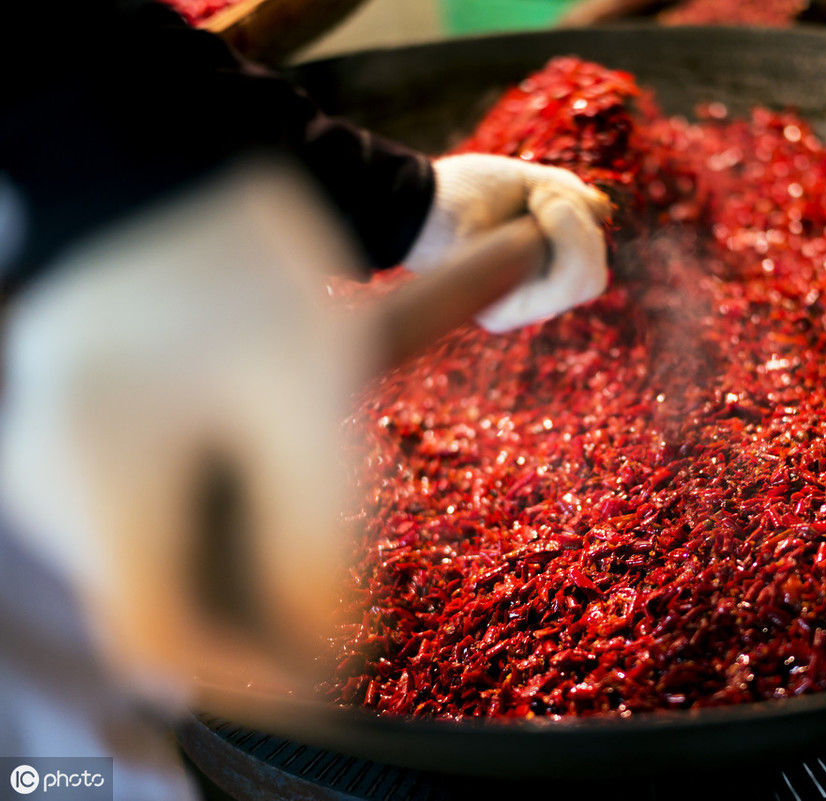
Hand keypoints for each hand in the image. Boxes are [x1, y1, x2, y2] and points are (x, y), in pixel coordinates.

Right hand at [0, 162, 364, 700]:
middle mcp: (48, 481)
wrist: (164, 162)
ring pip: (156, 566)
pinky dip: (216, 525)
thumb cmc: (242, 261)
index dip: (257, 673)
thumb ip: (318, 532)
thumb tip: (332, 643)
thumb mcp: (310, 398)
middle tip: (343, 584)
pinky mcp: (69, 447)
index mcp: (99, 469)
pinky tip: (265, 473)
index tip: (337, 661)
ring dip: (245, 567)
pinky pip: (144, 521)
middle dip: (263, 618)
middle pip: (163, 605)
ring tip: (308, 503)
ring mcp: (48, 465)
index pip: (164, 639)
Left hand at [404, 153, 610, 331]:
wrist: (419, 198)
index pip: (590, 270)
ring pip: (585, 282)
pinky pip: (564, 284)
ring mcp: (518, 312)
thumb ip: (571, 200)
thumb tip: (602, 214)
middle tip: (542, 197)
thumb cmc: (466, 190)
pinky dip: (561, 234)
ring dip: (572, 228)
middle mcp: (531, 300)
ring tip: (535, 203)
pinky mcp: (504, 317)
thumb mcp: (531, 185)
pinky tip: (531, 213)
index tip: (548, 196)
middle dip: (582, 230)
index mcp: (539, 274)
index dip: (585, 228)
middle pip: (593, 281)